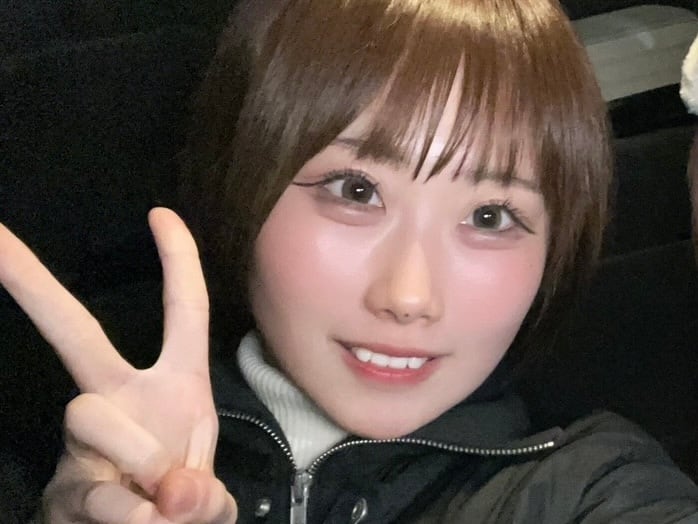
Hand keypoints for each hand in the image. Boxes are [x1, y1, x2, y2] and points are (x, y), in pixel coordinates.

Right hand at [0, 208, 236, 522]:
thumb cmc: (178, 508)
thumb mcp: (208, 498)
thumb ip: (203, 494)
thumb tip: (176, 495)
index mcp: (175, 388)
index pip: (183, 313)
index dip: (178, 263)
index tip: (159, 213)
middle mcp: (122, 400)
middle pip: (77, 334)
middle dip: (35, 284)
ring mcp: (84, 442)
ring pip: (88, 413)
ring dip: (137, 457)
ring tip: (163, 504)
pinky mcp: (63, 489)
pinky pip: (88, 489)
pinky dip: (124, 514)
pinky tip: (139, 522)